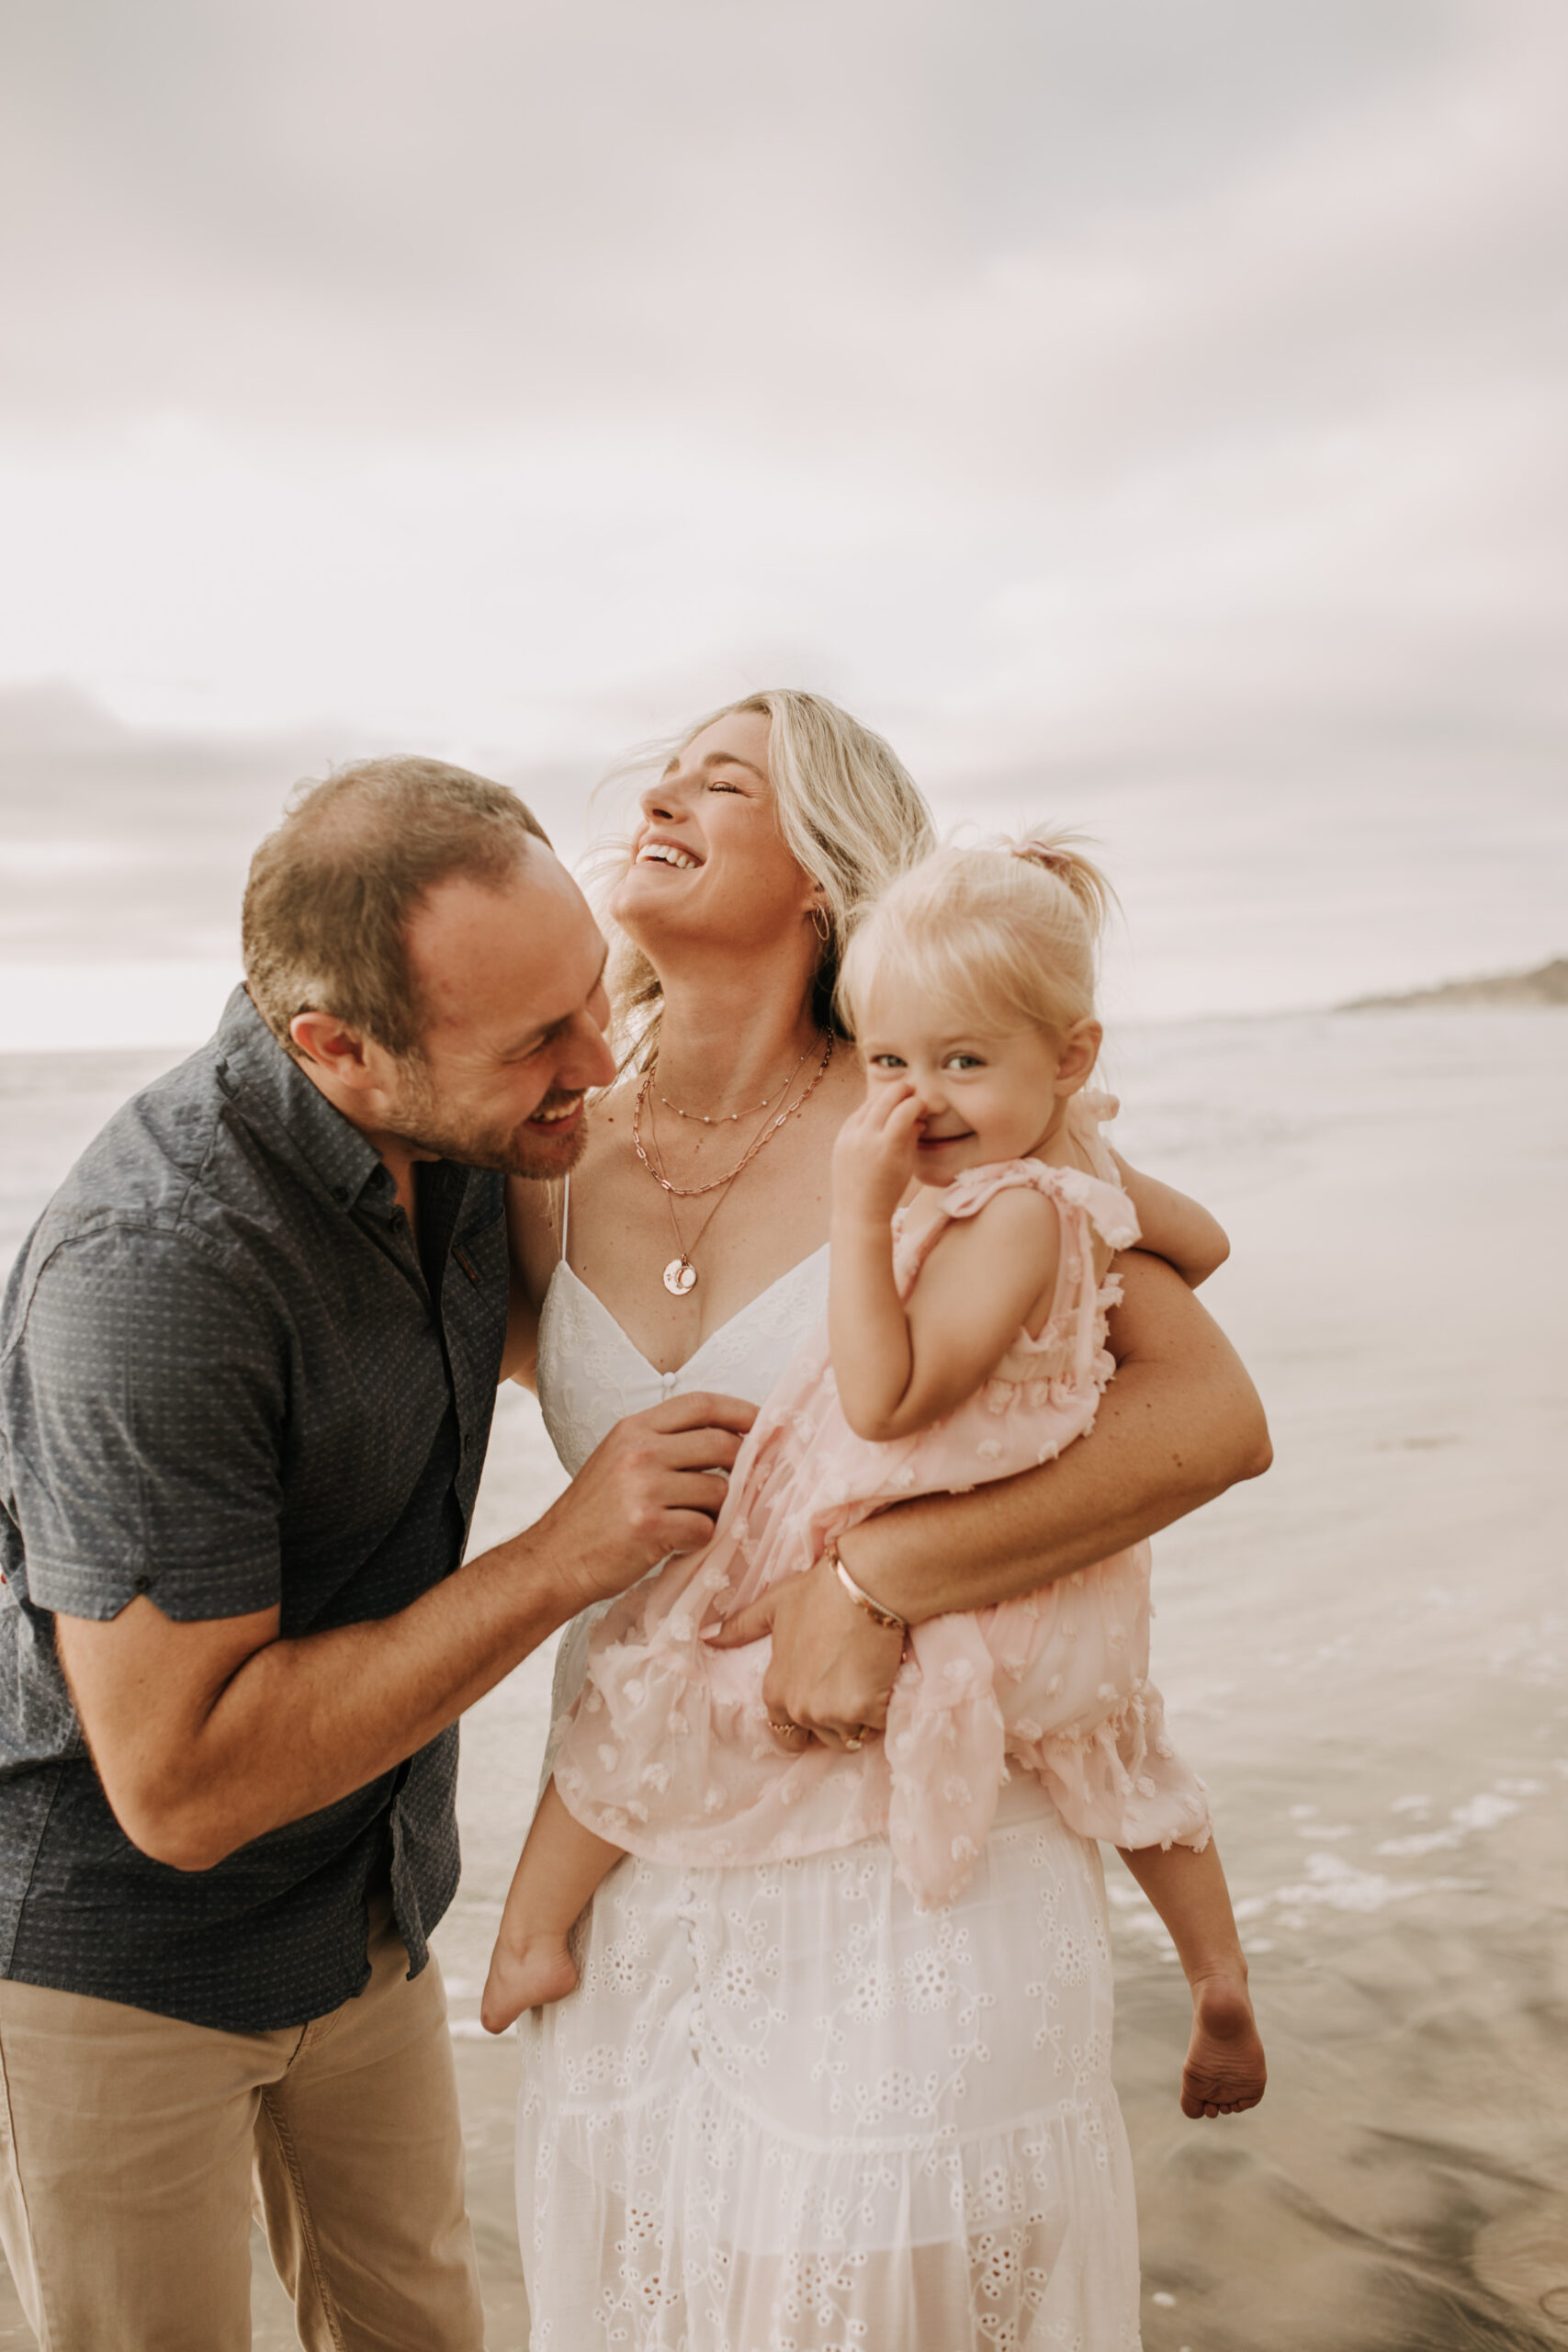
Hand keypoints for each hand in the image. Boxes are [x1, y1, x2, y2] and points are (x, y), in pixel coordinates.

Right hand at [534, 1391, 756, 1612]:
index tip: (765, 1424)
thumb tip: (730, 1440)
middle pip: (722, 1444)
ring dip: (717, 1512)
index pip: (701, 1404)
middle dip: (740, 1468)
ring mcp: (643, 1487)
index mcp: (633, 1428)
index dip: (740, 1412)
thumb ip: (664, 1444)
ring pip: (719, 1491)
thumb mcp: (618, 1459)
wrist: (554, 1559)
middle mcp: (639, 1450)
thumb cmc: (593, 1515)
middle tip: (737, 1488)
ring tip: (692, 1522)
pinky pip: (705, 1528)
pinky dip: (700, 1540)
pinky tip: (678, 1543)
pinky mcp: (649, 1525)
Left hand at [708, 1551, 904, 1749]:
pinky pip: (879, 1726)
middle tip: (851, 1686)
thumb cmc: (820, 1592)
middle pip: (823, 1738)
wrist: (865, 1584)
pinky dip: (885, 1709)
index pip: (787, 1735)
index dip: (808, 1721)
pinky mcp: (865, 1711)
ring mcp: (832, 1713)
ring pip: (852, 1736)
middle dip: (837, 1721)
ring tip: (868, 1679)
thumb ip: (741, 1628)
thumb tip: (708, 1637)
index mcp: (775, 1692)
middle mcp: (799, 1709)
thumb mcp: (774, 1606)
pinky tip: (885, 1678)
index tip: (826, 1697)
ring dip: (862, 1718)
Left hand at [831, 1082, 925, 1227]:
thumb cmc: (889, 1191)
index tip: (925, 1106)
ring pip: (869, 1103)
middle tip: (912, 1090)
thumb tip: (918, 1116)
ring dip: (885, 1096)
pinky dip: (869, 1109)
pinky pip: (856, 1115)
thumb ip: (912, 1136)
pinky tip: (879, 1110)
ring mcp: (850, 1137)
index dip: (919, 1103)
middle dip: (902, 1090)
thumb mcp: (908, 1164)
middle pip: (886, 1098)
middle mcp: (866, 1138)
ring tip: (897, 1097)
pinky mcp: (840, 1139)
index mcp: (887, 1146)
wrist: (859, 1211)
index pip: (906, 1110)